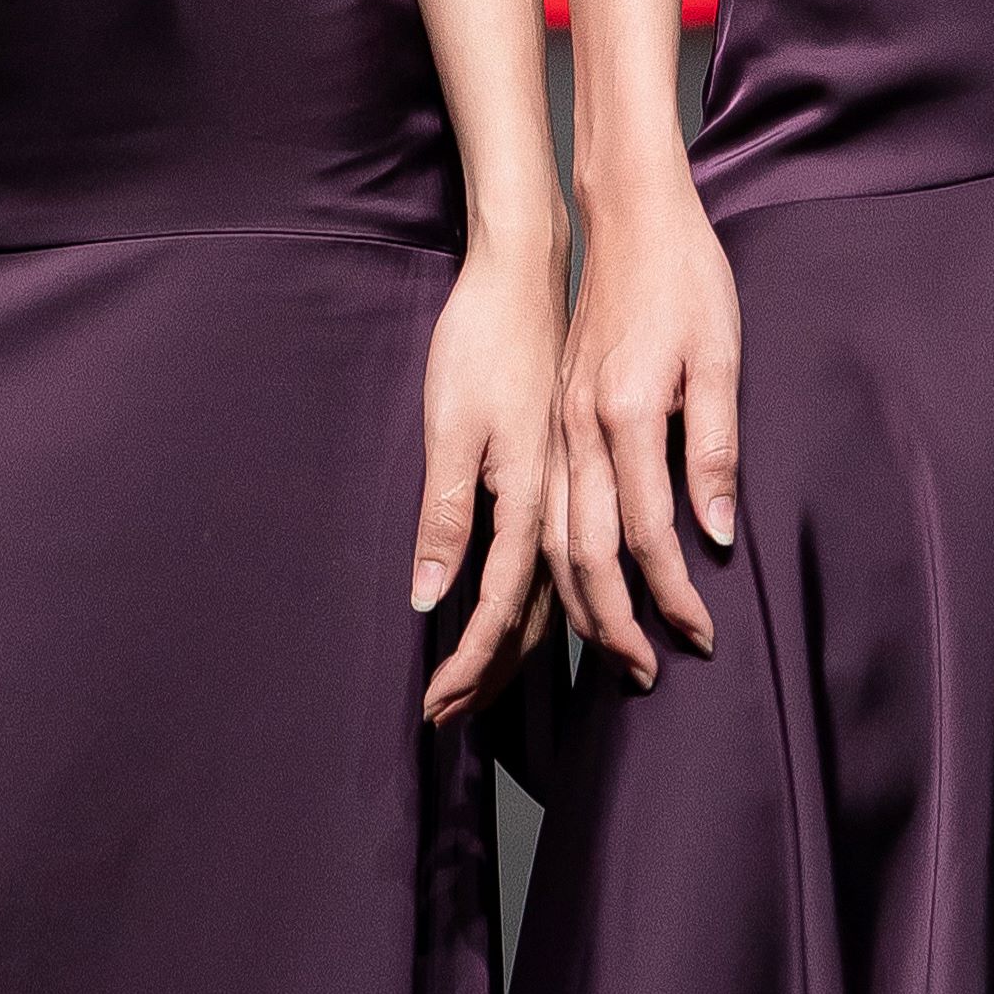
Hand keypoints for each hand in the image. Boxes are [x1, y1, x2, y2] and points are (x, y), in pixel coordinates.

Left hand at [414, 222, 563, 726]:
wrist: (525, 273)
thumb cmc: (482, 341)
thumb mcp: (450, 427)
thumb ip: (446, 514)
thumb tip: (431, 596)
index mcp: (526, 498)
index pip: (495, 610)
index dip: (468, 665)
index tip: (438, 710)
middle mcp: (554, 504)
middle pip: (527, 617)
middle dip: (488, 674)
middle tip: (450, 720)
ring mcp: (562, 488)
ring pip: (547, 594)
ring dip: (510, 648)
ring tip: (479, 690)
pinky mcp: (561, 468)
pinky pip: (553, 559)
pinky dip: (533, 603)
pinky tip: (521, 614)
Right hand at [547, 159, 740, 681]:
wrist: (628, 214)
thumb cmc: (686, 278)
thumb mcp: (720, 357)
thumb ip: (715, 449)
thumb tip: (719, 533)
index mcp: (622, 414)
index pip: (648, 535)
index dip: (675, 596)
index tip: (702, 637)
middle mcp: (578, 428)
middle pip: (583, 555)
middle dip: (615, 625)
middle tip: (650, 673)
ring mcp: (557, 424)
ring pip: (551, 539)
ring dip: (580, 604)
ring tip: (615, 650)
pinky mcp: (552, 417)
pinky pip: (545, 509)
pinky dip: (556, 562)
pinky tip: (577, 588)